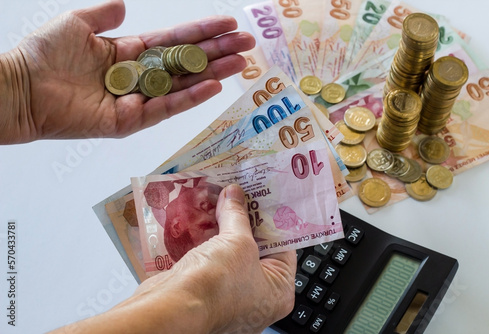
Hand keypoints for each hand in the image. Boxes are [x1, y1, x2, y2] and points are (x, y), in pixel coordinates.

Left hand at [0, 0, 254, 143]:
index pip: (174, 40)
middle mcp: (139, 76)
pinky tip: (213, 85)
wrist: (21, 88)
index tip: (230, 23)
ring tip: (241, 62)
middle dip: (217, 51)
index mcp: (128, 52)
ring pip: (183, 84)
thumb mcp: (77, 22)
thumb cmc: (43, 54)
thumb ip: (104, 14)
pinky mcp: (131, 121)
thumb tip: (125, 6)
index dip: (201, 31)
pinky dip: (190, 97)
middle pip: (186, 62)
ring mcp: (137, 99)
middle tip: (249, 44)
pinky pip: (165, 107)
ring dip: (213, 73)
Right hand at [50, 184, 295, 333]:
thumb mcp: (238, 242)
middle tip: (243, 194)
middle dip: (247, 220)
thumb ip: (238, 215)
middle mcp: (256, 298)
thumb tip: (236, 196)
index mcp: (277, 292)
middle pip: (257, 248)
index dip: (274, 219)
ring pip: (232, 253)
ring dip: (225, 228)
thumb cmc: (215, 287)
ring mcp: (230, 295)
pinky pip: (213, 259)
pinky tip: (203, 218)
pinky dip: (209, 241)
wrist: (171, 308)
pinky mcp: (206, 291)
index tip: (266, 197)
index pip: (284, 247)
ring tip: (222, 200)